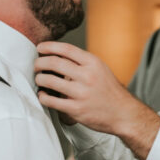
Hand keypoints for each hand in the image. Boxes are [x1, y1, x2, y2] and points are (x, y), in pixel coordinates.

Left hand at [35, 42, 159, 159]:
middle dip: (39, 63)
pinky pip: (50, 101)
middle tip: (36, 66)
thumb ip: (82, 63)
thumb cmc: (111, 92)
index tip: (40, 48)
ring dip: (39, 79)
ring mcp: (81, 93)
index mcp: (93, 63)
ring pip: (49, 81)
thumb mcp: (101, 70)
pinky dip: (42, 97)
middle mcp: (87, 76)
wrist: (124, 114)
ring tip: (39, 80)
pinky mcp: (75, 109)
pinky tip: (43, 95)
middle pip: (54, 63)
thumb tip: (58, 56)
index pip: (66, 49)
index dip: (49, 46)